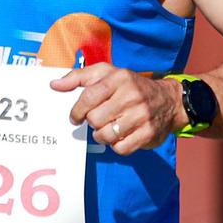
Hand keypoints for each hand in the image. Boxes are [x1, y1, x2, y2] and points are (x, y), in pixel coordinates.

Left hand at [51, 64, 184, 154]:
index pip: (88, 97)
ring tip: (107, 127)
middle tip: (97, 119)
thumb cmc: (130, 86)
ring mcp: (142, 116)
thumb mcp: (106, 73)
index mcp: (119, 78)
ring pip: (106, 136)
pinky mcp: (148, 134)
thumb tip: (54, 85)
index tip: (74, 117)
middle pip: (95, 119)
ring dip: (101, 135)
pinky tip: (119, 135)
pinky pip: (121, 148)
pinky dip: (116, 145)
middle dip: (91, 122)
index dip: (77, 111)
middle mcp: (132, 96)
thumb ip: (78, 77)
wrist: (168, 100)